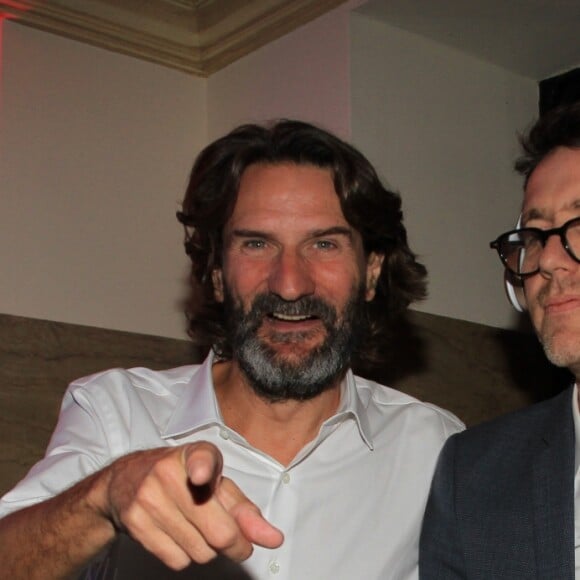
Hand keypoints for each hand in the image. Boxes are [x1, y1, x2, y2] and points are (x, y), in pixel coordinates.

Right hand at [102, 442, 283, 569]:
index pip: (201, 459)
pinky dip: (186, 556)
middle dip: (236, 545)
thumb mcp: (216, 483)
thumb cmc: (183, 479)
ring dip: (209, 550)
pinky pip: (177, 560)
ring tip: (199, 529)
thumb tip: (273, 539)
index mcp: (196, 454)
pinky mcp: (135, 523)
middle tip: (238, 543)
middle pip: (218, 530)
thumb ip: (245, 511)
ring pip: (200, 551)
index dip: (202, 469)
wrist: (126, 480)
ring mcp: (149, 498)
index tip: (200, 475)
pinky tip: (179, 535)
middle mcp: (169, 472)